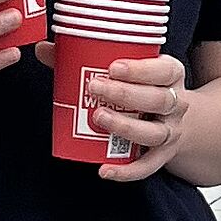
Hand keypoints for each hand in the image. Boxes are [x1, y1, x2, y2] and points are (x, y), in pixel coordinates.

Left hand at [84, 48, 191, 183]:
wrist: (168, 119)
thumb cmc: (139, 87)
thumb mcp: (126, 69)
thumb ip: (85, 58)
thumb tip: (44, 49)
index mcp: (170, 75)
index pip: (164, 70)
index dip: (141, 69)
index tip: (113, 67)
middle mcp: (175, 103)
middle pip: (158, 100)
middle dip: (125, 95)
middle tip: (94, 88)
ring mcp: (170, 131)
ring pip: (154, 132)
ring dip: (125, 126)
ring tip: (98, 117)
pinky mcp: (162, 155)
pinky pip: (147, 166)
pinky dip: (126, 171)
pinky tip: (104, 170)